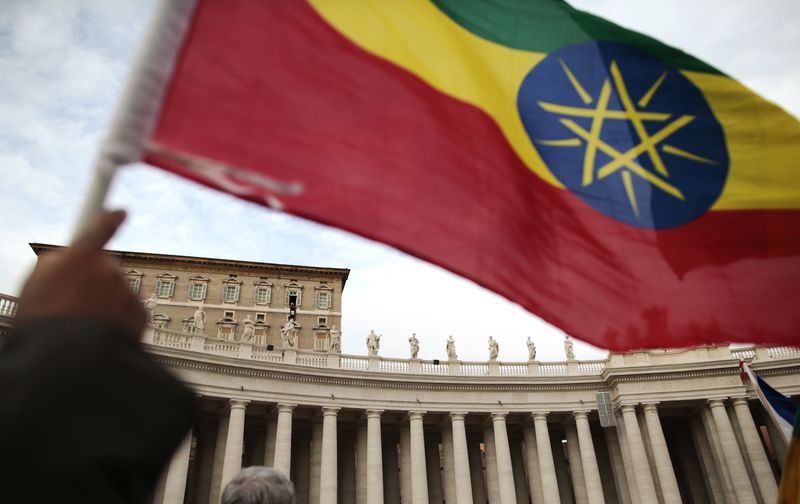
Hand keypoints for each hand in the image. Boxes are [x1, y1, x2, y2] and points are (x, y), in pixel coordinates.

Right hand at [16, 211, 146, 338]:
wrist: (70, 360)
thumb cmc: (44, 323)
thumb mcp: (35, 284)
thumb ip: (57, 263)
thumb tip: (72, 258)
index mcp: (81, 257)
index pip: (99, 229)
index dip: (110, 220)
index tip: (121, 212)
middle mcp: (109, 268)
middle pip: (104, 271)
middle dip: (94, 284)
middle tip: (74, 307)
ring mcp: (127, 290)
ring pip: (117, 293)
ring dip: (106, 306)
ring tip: (85, 328)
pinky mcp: (140, 312)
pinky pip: (129, 311)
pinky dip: (119, 321)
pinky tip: (102, 335)